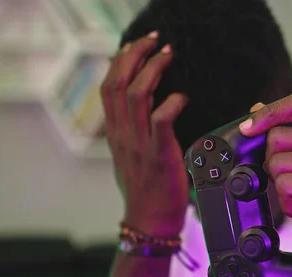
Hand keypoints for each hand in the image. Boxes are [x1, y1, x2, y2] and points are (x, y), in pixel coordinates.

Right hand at [101, 31, 188, 236]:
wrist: (150, 221)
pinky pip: (161, 120)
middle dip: (135, 55)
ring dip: (153, 69)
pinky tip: (183, 97)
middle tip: (155, 41)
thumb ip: (132, 132)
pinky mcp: (160, 155)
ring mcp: (139, 145)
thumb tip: (144, 111)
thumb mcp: (130, 156)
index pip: (108, 87)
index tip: (136, 45)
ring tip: (169, 55)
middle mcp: (122, 135)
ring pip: (137, 95)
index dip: (120, 61)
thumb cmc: (146, 189)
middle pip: (118, 83)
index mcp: (115, 133)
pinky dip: (172, 102)